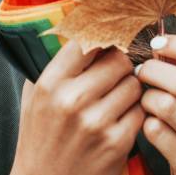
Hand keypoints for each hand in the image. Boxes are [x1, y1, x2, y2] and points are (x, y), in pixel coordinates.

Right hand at [11, 40, 144, 174]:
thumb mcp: (34, 97)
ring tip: (116, 97)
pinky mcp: (117, 143)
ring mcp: (97, 122)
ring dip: (129, 88)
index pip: (85, 41)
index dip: (99, 38)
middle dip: (119, 63)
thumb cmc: (39, 138)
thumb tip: (81, 33)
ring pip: (133, 84)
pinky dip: (135, 112)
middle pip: (118, 59)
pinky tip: (121, 118)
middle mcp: (73, 100)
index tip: (104, 42)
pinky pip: (140, 111)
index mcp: (50, 84)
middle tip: (115, 71)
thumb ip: (55, 67)